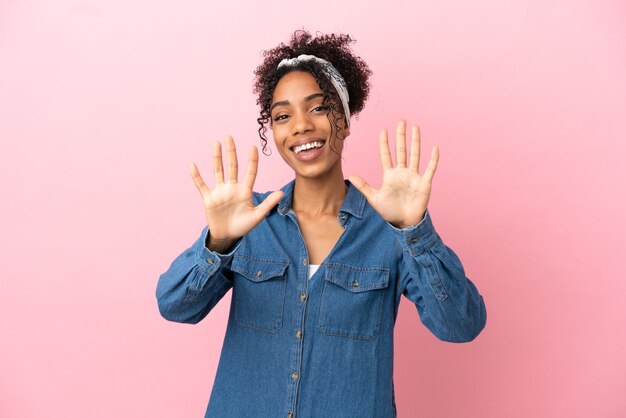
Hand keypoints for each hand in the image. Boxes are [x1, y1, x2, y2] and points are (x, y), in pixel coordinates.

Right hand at [190, 136, 282, 251]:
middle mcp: (232, 187)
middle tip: (229, 137)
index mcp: (245, 191)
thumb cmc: (243, 225)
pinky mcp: (209, 198)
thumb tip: (280, 192)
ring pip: (218, 171)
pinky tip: (193, 165)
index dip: (252, 160)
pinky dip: (196, 176)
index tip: (253, 147)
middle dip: (231, 152)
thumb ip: (268, 204)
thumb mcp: (257, 216)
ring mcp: (220, 191)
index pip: (250, 172)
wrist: (227, 236)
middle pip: (232, 166)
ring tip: (216, 143)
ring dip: (216, 158)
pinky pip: (201, 185)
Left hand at [349, 120, 438, 228]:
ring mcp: (414, 177)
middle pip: (401, 150)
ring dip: (415, 141)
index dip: (384, 143)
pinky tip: (434, 148)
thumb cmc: (389, 212)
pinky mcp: (424, 183)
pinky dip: (433, 159)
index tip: (383, 130)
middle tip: (401, 121)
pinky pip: (430, 169)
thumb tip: (350, 175)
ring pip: (415, 155)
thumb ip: (363, 186)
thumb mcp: (374, 198)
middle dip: (401, 136)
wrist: (404, 223)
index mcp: (389, 175)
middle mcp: (402, 173)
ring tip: (415, 128)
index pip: (386, 155)